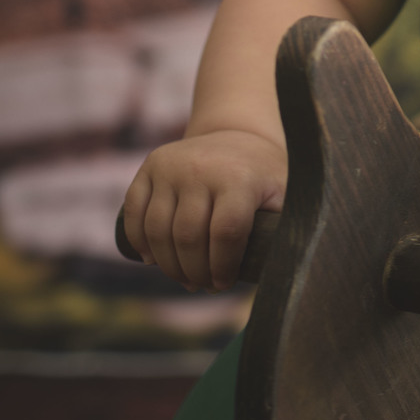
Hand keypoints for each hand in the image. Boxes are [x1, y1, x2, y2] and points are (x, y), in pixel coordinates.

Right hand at [122, 129, 286, 292]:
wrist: (237, 134)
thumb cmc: (263, 176)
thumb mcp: (283, 195)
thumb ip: (283, 227)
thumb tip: (285, 273)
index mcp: (239, 177)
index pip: (226, 233)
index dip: (222, 267)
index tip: (223, 285)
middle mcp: (201, 168)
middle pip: (188, 237)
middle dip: (194, 272)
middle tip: (203, 286)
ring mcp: (172, 165)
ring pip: (157, 230)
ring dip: (168, 265)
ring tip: (184, 278)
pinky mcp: (151, 166)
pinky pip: (134, 212)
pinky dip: (139, 242)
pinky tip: (153, 259)